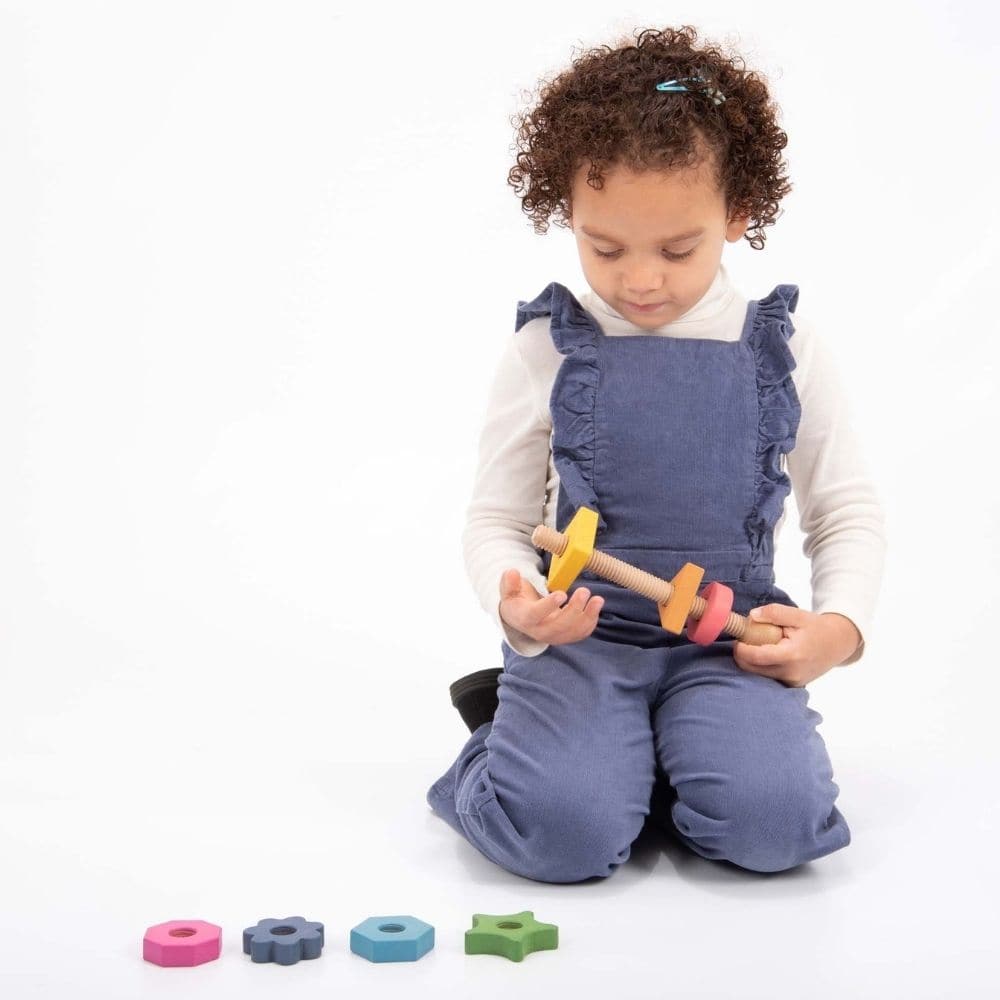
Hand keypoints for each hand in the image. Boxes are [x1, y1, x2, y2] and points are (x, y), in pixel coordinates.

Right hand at [498, 568, 603, 645]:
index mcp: (526, 618)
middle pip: (559, 625)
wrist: (522, 619)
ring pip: (573, 631)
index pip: (536, 615)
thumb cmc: (517, 602)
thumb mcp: (508, 591)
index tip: (562, 594)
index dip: (549, 606)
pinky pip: (581, 633)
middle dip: (574, 609)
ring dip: (588, 616)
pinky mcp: (566, 637)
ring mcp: (555, 636)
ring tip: (598, 599)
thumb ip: (509, 582)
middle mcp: (541, 631)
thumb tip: (512, 572)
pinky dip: (591, 621)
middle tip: (584, 591)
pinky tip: (596, 606)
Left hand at [732, 605, 861, 686]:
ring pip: (759, 675)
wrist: (838, 643)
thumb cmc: (816, 627)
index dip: (741, 649)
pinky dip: (763, 666)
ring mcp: (792, 682)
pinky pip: (769, 677)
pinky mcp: (793, 685)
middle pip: (753, 669)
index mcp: (792, 655)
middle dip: (743, 655)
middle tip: (744, 640)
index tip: (737, 639)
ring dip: (752, 661)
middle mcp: (791, 673)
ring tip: (760, 644)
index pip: (757, 657)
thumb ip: (774, 613)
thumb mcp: (797, 614)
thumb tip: (752, 616)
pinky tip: (769, 654)